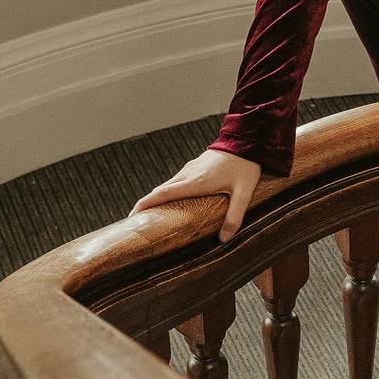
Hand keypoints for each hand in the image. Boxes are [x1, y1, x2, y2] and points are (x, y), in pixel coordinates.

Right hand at [131, 147, 262, 241]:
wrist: (246, 140)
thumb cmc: (245, 166)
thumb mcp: (243, 193)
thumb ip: (235, 216)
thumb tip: (224, 238)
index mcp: (195, 182)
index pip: (162, 194)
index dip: (145, 205)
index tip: (132, 217)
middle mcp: (187, 174)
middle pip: (159, 191)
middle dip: (145, 206)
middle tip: (136, 223)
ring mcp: (189, 169)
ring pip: (166, 186)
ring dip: (155, 199)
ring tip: (150, 216)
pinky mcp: (194, 166)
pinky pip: (174, 181)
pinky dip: (166, 192)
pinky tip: (170, 202)